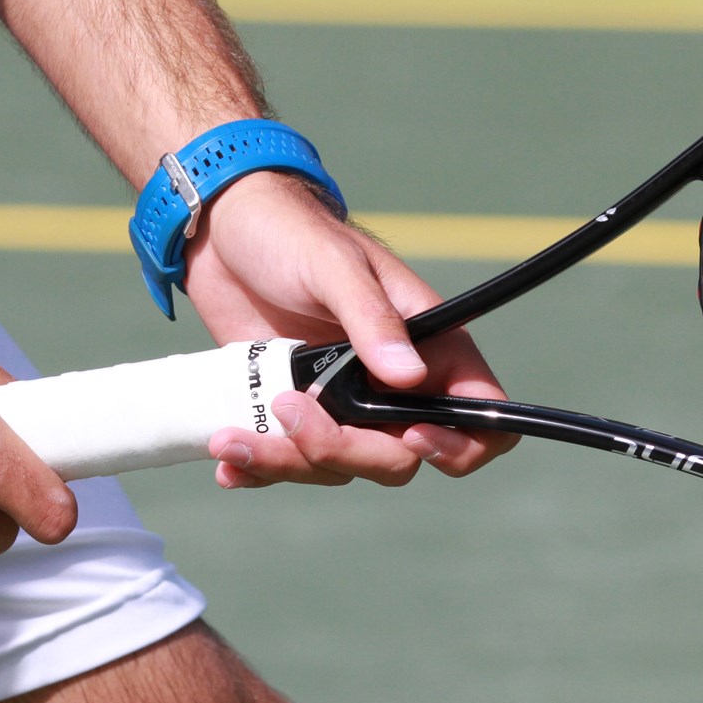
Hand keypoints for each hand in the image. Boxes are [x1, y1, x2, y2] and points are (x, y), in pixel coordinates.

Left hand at [179, 173, 514, 488]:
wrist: (222, 233)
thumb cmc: (293, 232)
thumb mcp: (335, 267)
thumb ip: (372, 319)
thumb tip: (409, 376)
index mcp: (430, 347)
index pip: (480, 414)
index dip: (462, 443)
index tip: (411, 436)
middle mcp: (394, 385)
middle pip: (400, 457)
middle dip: (346, 451)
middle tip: (288, 409)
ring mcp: (344, 403)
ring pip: (340, 467)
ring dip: (288, 463)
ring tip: (229, 437)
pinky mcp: (295, 412)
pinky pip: (291, 463)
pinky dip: (260, 470)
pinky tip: (227, 459)